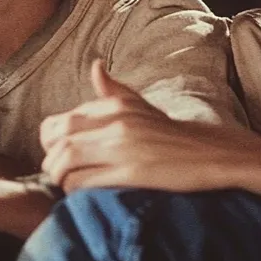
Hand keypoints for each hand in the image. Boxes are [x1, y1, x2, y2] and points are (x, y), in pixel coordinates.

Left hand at [40, 60, 242, 193]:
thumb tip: (95, 67)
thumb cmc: (170, 133)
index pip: (61, 121)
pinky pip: (86, 181)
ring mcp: (123, 147)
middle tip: (56, 172)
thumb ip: (113, 90)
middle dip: (49, 159)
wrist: (211, 153)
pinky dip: (74, 189)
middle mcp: (115, 121)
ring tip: (65, 184)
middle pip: (58, 138)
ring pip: (67, 159)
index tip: (56, 154)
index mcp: (114, 105)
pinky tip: (81, 194)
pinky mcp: (132, 172)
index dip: (50, 141)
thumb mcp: (141, 106)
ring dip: (58, 176)